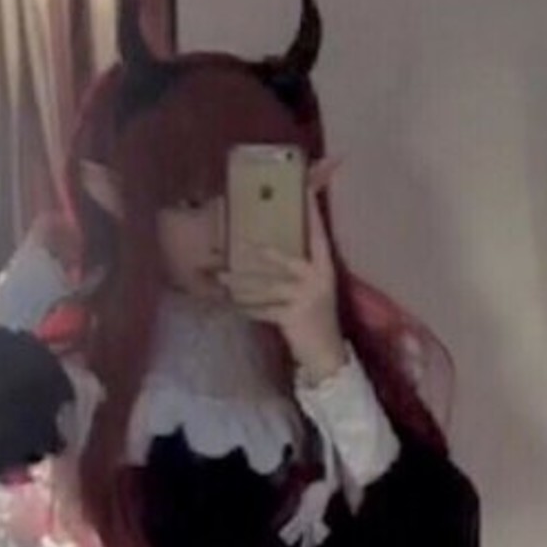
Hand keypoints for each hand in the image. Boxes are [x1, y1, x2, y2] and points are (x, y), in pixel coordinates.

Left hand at [221, 165, 346, 382]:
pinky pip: (262, 309)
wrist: (326, 355)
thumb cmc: (316, 317)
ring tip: (220, 277)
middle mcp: (318, 279)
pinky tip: (230, 304)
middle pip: (286, 260)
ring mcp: (306, 298)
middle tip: (239, 242)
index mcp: (326, 268)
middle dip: (264, 253)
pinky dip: (246, 308)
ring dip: (240, 283)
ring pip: (266, 286)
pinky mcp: (293, 316)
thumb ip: (300, 269)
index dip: (312, 215)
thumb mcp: (315, 289)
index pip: (319, 236)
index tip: (306, 191)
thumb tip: (268, 249)